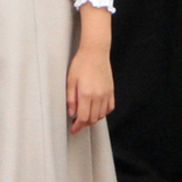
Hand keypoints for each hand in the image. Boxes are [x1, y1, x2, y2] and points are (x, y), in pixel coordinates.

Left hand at [67, 4, 113, 132]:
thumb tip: (72, 113)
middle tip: (77, 122)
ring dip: (93, 119)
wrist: (95, 52)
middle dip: (84, 124)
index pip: (84, 118)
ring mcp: (106, 94)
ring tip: (85, 115)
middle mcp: (98, 96)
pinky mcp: (111, 91)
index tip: (73, 129)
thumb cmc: (81, 63)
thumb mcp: (70, 80)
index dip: (78, 126)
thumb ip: (71, 99)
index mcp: (86, 94)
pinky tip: (96, 109)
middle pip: (93, 119)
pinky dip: (103, 112)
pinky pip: (109, 107)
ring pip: (102, 115)